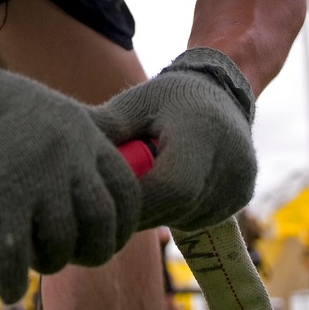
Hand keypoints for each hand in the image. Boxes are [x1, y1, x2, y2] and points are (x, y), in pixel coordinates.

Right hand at [0, 0, 140, 302]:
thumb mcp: (43, 110)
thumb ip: (70, 143)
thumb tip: (83, 181)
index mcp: (83, 132)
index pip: (126, 191)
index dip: (120, 225)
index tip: (102, 240)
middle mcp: (68, 155)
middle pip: (101, 225)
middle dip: (88, 252)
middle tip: (65, 257)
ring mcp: (33, 177)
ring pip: (59, 247)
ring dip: (45, 264)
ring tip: (27, 262)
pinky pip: (14, 257)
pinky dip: (10, 279)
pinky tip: (5, 286)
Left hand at [93, 47, 255, 231]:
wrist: (223, 90)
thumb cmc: (171, 96)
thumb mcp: (137, 102)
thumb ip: (108, 128)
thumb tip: (66, 153)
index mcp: (203, 138)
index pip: (168, 190)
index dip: (135, 200)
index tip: (107, 196)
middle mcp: (230, 165)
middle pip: (176, 209)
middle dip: (140, 209)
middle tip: (113, 201)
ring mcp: (240, 185)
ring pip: (186, 218)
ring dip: (157, 213)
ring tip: (140, 189)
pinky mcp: (242, 197)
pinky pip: (199, 218)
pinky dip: (176, 212)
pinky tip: (165, 191)